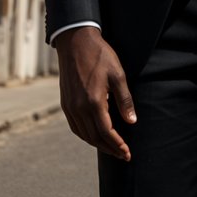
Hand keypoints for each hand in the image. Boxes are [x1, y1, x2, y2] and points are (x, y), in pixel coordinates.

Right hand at [54, 27, 136, 161]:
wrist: (75, 41)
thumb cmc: (100, 56)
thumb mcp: (118, 75)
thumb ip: (125, 100)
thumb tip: (131, 121)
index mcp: (93, 102)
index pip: (106, 133)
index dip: (118, 145)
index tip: (127, 153)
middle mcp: (79, 108)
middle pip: (94, 138)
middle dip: (109, 149)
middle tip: (122, 155)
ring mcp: (69, 106)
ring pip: (83, 134)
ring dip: (97, 144)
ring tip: (111, 148)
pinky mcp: (65, 103)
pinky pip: (75, 126)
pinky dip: (85, 135)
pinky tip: (94, 135)